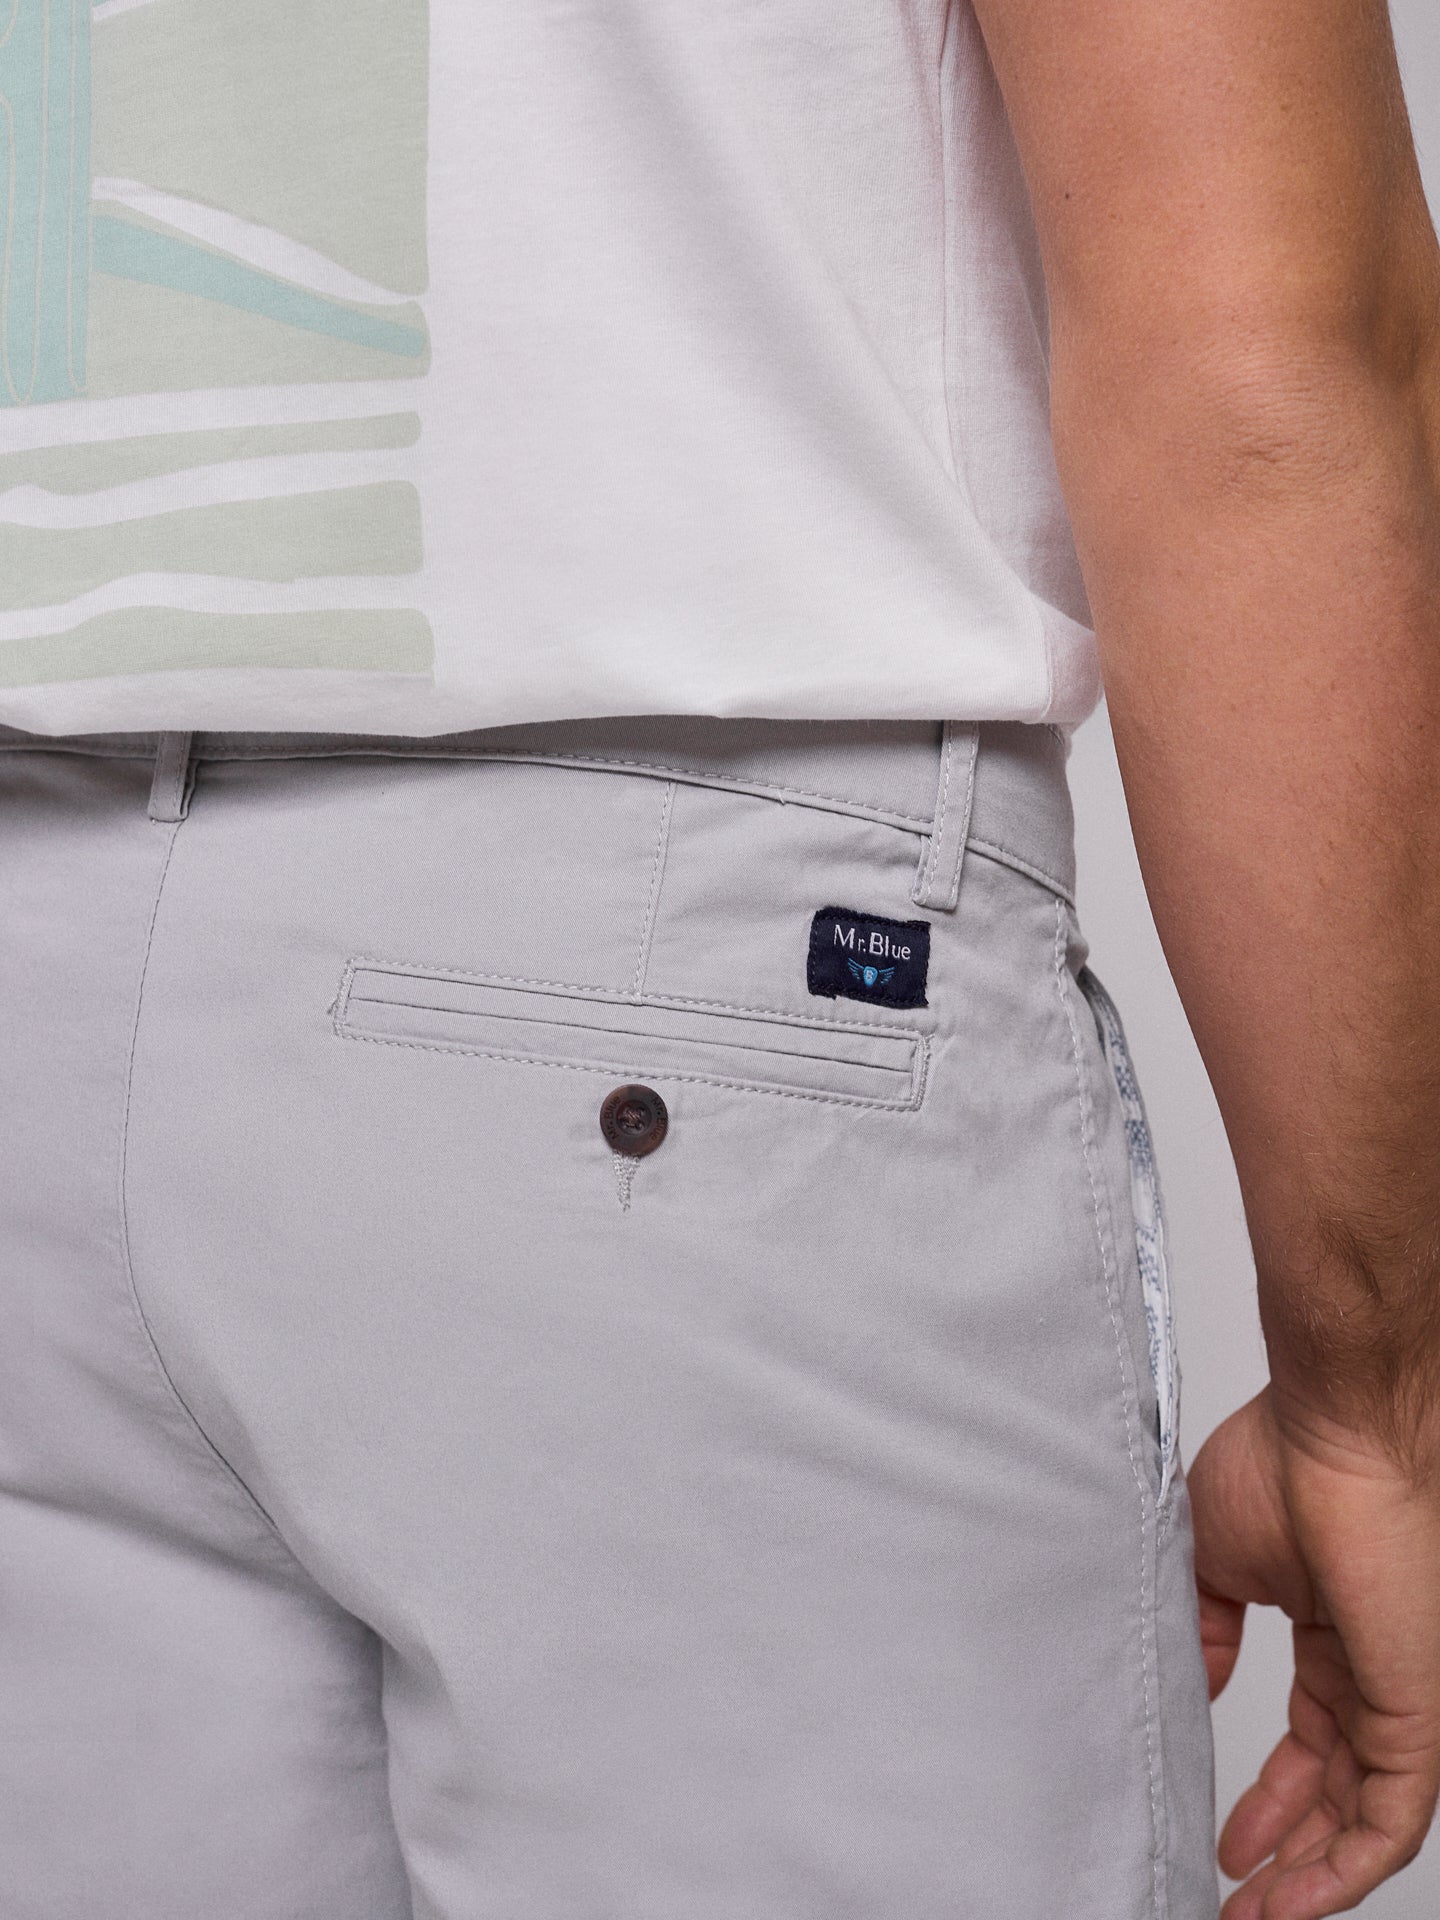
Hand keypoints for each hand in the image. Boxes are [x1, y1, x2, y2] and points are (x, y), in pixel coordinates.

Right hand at [1189, 1388, 1439, 1917]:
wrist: (1335, 1431)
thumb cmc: (1281, 1462)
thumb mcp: (1215, 1557)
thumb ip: (1205, 1625)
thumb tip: (1192, 1679)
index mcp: (1330, 1632)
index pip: (1308, 1742)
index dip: (1269, 1798)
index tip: (1226, 1838)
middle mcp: (1372, 1670)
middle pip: (1336, 1791)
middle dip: (1288, 1853)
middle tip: (1238, 1897)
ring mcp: (1401, 1695)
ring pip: (1364, 1818)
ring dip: (1310, 1879)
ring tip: (1255, 1917)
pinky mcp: (1420, 1713)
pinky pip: (1392, 1818)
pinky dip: (1345, 1869)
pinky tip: (1293, 1901)